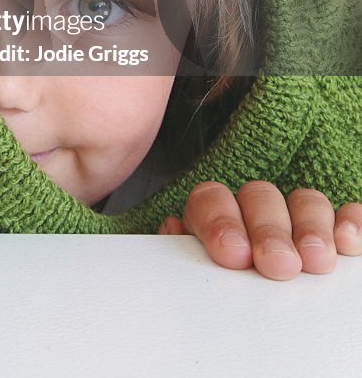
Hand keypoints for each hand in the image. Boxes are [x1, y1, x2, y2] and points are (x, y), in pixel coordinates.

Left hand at [158, 180, 361, 279]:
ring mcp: (297, 219)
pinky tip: (347, 243)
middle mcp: (255, 212)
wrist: (263, 321)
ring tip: (317, 262)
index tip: (233, 255)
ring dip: (310, 227)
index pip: (211, 198)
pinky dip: (349, 222)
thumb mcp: (203, 278)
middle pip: (259, 196)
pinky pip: (345, 213)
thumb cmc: (227, 298)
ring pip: (303, 200)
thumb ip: (189, 255)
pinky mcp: (336, 232)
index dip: (221, 220)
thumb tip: (172, 231)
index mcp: (215, 218)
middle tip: (279, 264)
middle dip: (269, 229)